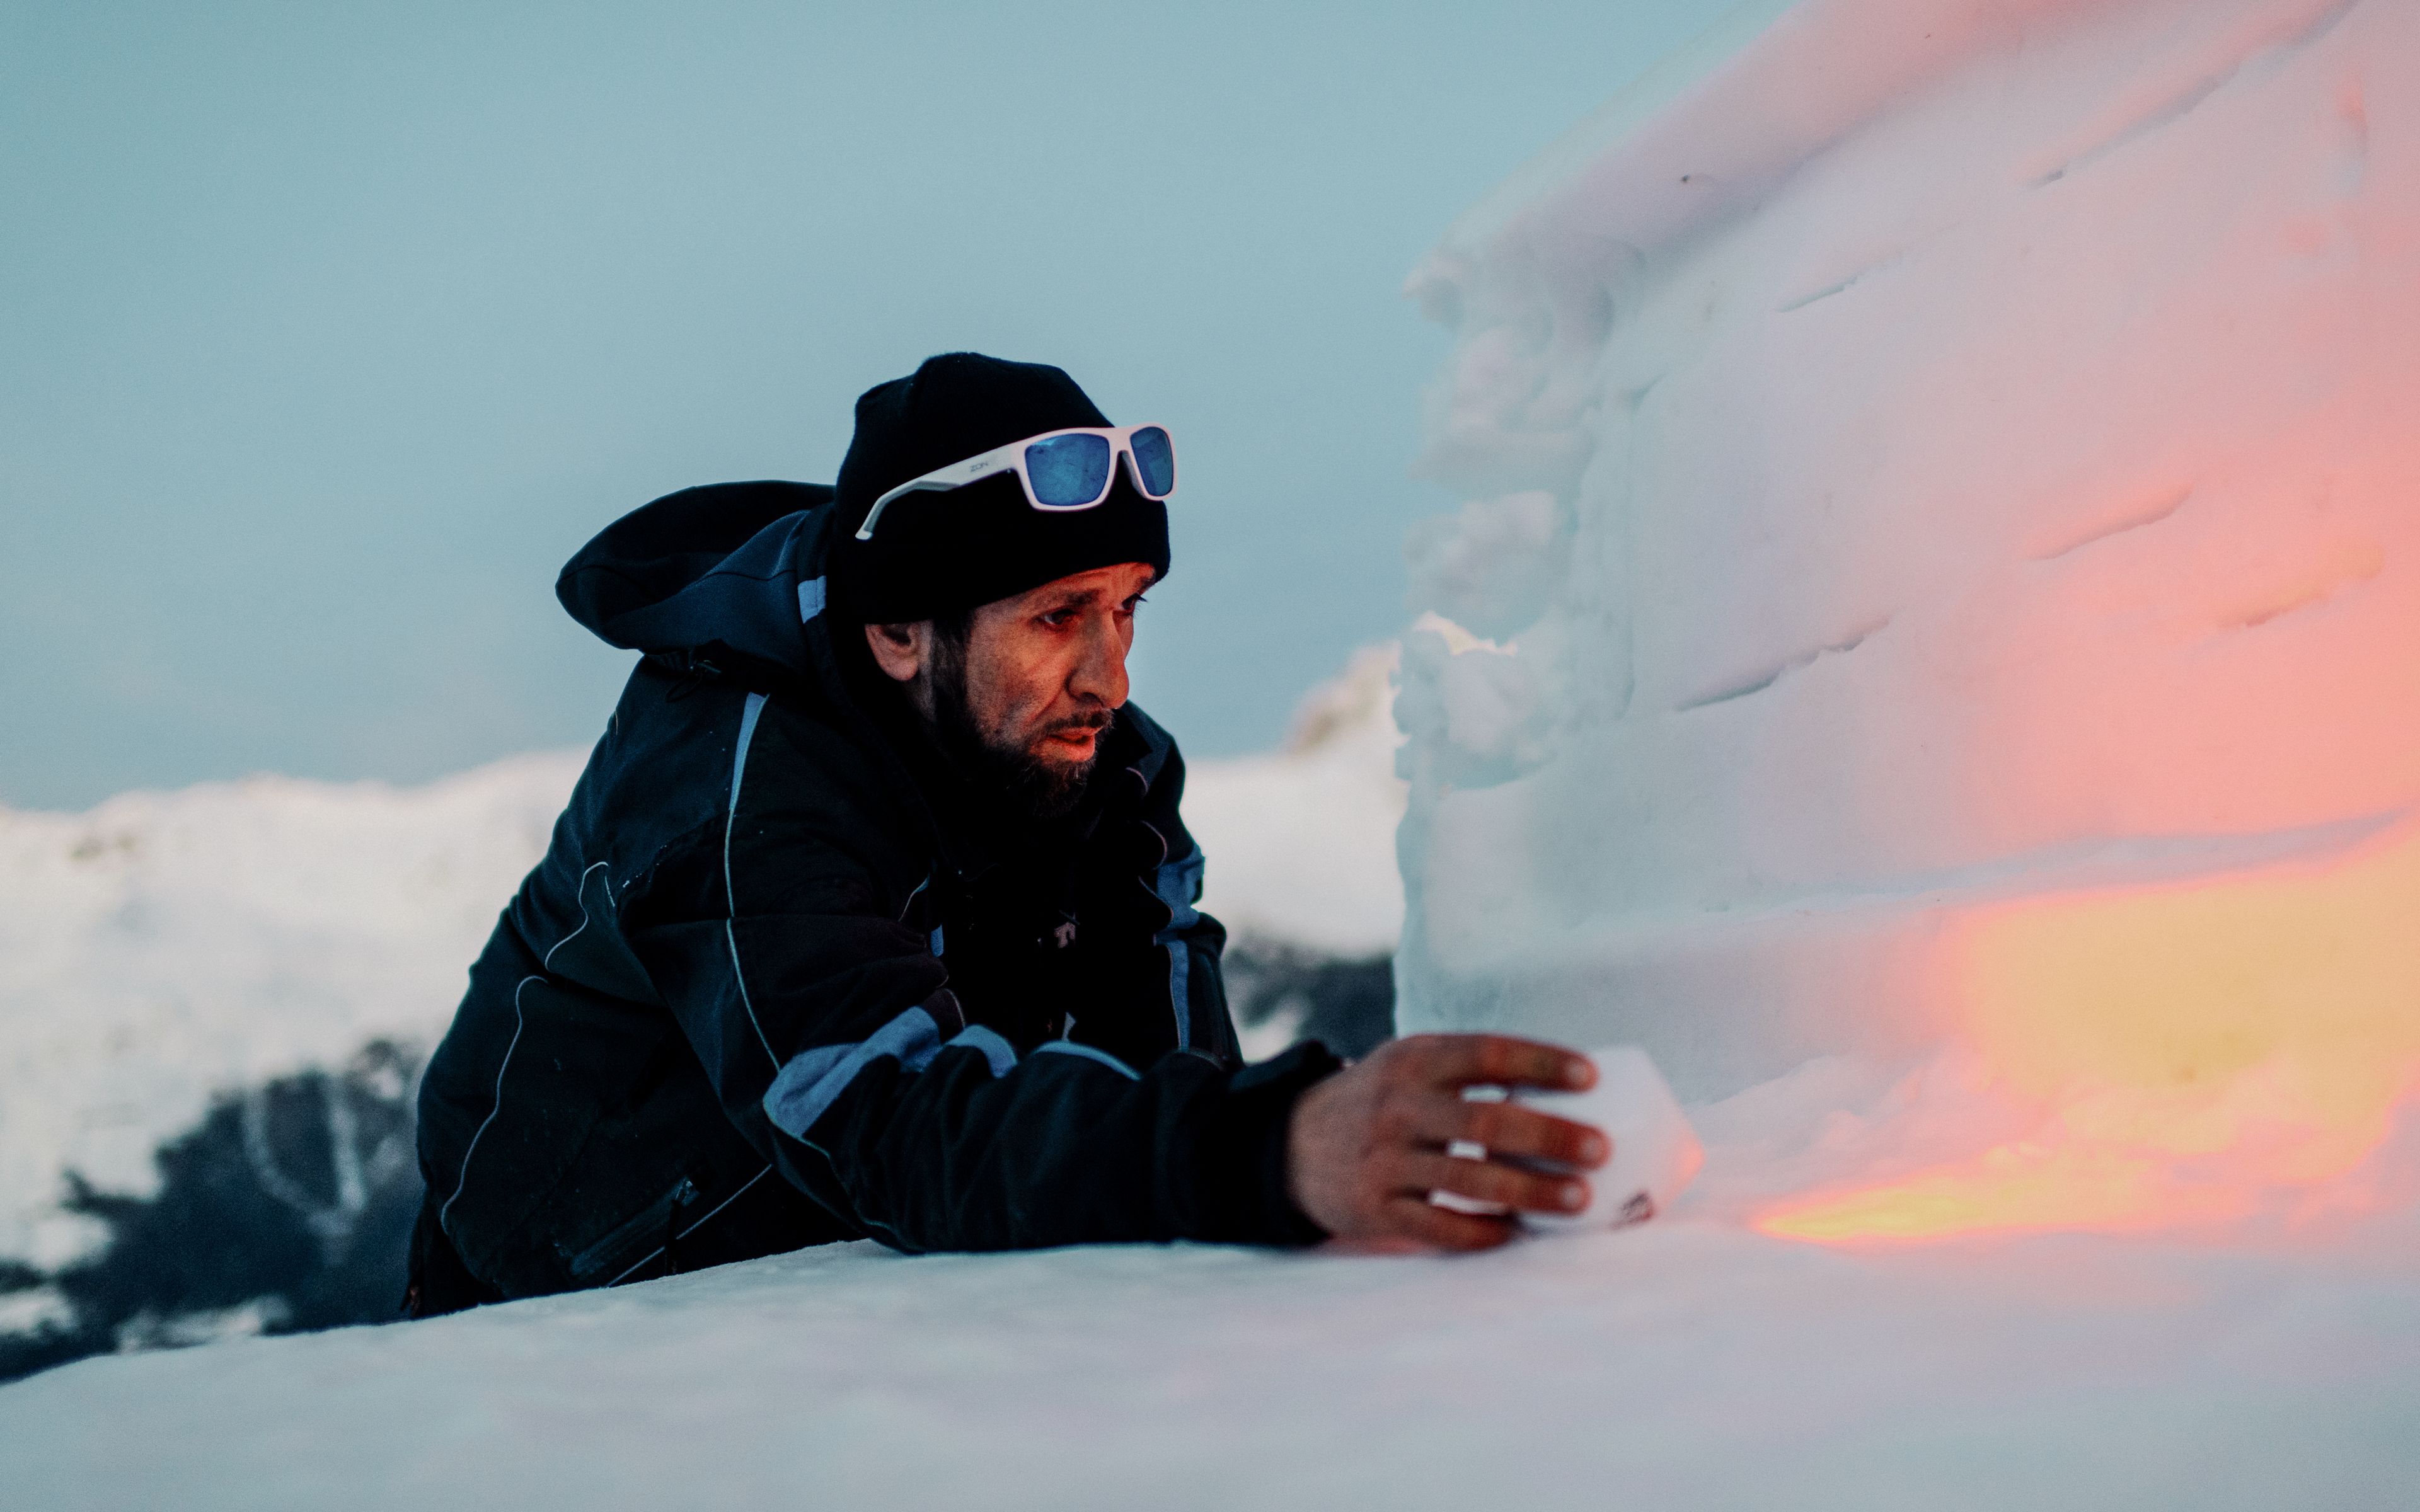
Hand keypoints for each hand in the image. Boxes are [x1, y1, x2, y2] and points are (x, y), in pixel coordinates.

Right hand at [1285, 1033, 1609, 1249]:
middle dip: (1551, 1136)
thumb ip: (1467, 1068)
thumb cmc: (1380, 1101)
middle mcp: (1397, 1107)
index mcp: (1413, 1060)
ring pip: (1470, 1181)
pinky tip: (1519, 1233)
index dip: (1541, 1062)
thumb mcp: (1409, 1064)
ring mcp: (1384, 1160)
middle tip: (1600, 1149)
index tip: (1590, 1076)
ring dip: (1532, 1191)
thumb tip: (1567, 1084)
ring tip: (1580, 1198)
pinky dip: (1484, 1232)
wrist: (1292, 1145)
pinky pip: (1440, 1227)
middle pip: (1486, 1121)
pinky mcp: (1375, 1208)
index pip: (1486, 1053)